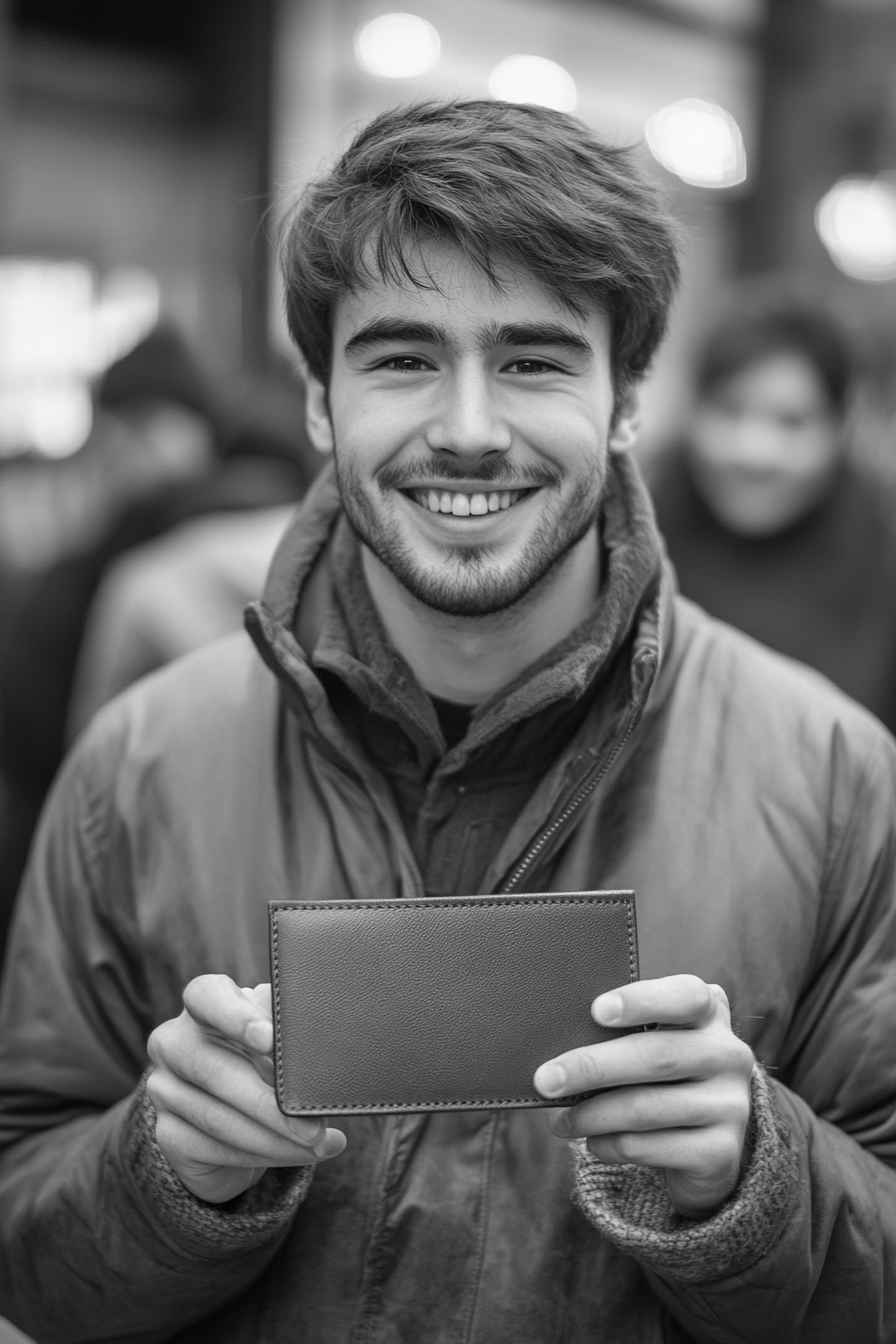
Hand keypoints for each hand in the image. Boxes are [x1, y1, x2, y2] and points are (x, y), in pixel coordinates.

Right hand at [146, 974, 345, 1203]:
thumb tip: (318, 1034)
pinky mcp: (168, 1133)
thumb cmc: (263, 1059)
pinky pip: (214, 1148)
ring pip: (218, 1118)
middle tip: (313, 1124)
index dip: (236, 1016)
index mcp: (202, 1004)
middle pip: (215, 1070)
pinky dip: (262, 1155)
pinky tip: (298, 1155)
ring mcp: (164, 1089)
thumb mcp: (275, 1036)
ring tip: (318, 1144)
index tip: (269, 1039)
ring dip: (274, 1137)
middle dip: (269, 1103)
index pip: (206, 997)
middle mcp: (173, 1042)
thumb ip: (287, 1028)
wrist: (237, 1114)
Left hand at [533, 975, 752, 1218]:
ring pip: (647, 1107)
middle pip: (656, 1055)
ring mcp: (731, 1105)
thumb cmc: (660, 1078)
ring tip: (560, 1121)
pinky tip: (591, 1143)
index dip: (642, 1000)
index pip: (686, 995)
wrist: (705, 1146)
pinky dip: (611, 1145)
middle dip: (593, 1067)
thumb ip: (620, 1036)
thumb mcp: (651, 1045)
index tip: (596, 1010)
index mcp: (710, 1014)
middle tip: (546, 1079)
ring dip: (593, 1114)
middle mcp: (728, 1055)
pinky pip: (652, 1147)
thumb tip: (557, 1046)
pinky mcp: (721, 1152)